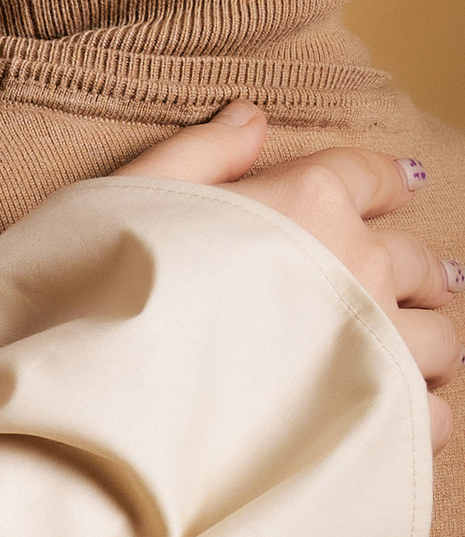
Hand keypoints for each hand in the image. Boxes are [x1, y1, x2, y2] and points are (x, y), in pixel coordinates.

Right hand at [117, 99, 457, 449]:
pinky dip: (420, 416)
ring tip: (412, 356)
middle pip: (417, 261)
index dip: (386, 178)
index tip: (404, 183)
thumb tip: (252, 118)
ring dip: (428, 344)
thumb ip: (198, 155)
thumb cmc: (105, 300)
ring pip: (440, 340)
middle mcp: (357, 267)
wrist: (113, 408)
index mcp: (305, 203)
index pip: (367, 175)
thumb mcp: (130, 198)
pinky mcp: (380, 417)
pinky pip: (432, 416)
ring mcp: (376, 345)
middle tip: (425, 284)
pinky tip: (397, 418)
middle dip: (421, 270)